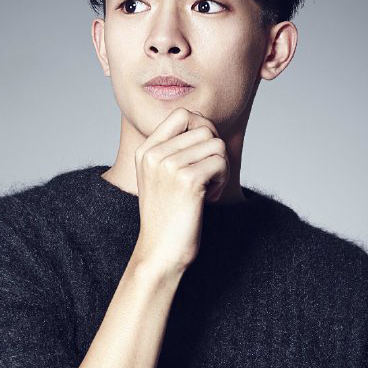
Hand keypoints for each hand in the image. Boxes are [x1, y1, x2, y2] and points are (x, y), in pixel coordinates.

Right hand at [133, 107, 229, 274]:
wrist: (160, 253)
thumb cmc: (167, 218)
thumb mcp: (161, 178)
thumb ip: (175, 151)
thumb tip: (206, 125)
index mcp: (145, 151)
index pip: (182, 114)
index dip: (202, 128)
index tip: (203, 154)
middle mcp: (154, 154)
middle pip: (204, 128)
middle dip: (214, 151)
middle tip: (208, 177)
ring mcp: (169, 166)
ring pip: (216, 144)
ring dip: (221, 166)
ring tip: (208, 188)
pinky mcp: (187, 180)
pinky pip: (221, 163)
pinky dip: (222, 181)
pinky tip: (209, 198)